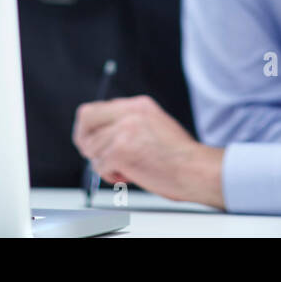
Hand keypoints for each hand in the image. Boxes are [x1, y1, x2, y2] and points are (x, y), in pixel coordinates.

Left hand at [72, 95, 224, 208]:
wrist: (195, 170)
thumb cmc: (179, 157)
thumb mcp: (155, 126)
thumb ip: (130, 125)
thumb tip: (102, 137)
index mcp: (139, 105)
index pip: (96, 108)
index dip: (89, 128)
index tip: (91, 141)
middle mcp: (130, 112)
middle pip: (86, 119)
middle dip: (85, 141)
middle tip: (97, 156)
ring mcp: (124, 130)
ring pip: (92, 149)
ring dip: (104, 164)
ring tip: (126, 170)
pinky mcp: (120, 150)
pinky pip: (99, 166)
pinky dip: (110, 176)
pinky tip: (128, 176)